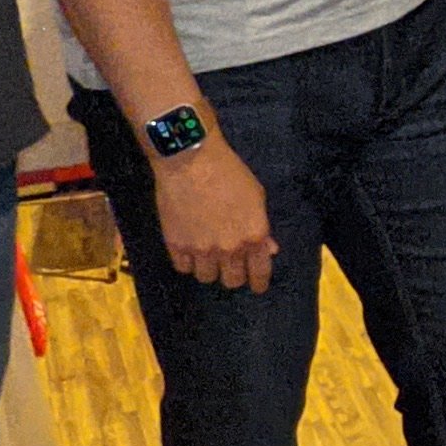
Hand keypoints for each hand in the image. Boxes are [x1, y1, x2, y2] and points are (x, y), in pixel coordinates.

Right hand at [156, 135, 277, 293]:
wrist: (191, 159)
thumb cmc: (229, 172)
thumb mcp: (256, 196)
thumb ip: (261, 228)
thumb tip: (268, 250)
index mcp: (253, 237)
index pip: (259, 273)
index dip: (258, 283)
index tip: (256, 286)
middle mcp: (229, 249)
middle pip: (231, 281)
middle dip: (233, 275)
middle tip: (229, 265)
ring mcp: (201, 249)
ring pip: (206, 277)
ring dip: (208, 268)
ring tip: (207, 256)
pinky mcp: (176, 245)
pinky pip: (183, 268)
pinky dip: (187, 262)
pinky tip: (189, 250)